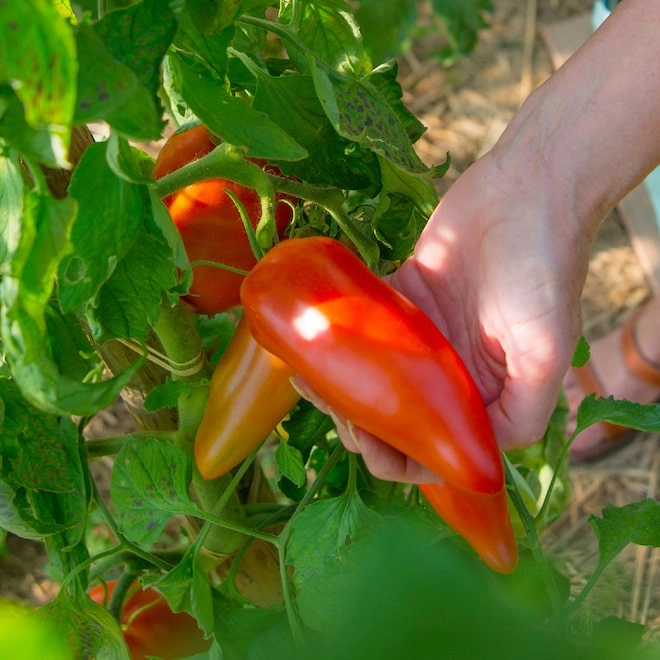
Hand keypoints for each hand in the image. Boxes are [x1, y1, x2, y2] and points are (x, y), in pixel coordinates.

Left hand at [311, 149, 590, 481]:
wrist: (525, 190)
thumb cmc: (541, 270)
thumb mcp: (545, 352)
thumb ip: (522, 414)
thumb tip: (480, 465)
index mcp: (487, 396)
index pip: (440, 450)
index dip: (399, 460)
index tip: (363, 439)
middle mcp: (456, 374)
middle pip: (400, 419)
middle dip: (361, 424)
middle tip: (330, 404)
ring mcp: (427, 338)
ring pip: (376, 379)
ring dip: (341, 388)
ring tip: (309, 378)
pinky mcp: (406, 300)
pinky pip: (366, 331)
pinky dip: (338, 343)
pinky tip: (311, 345)